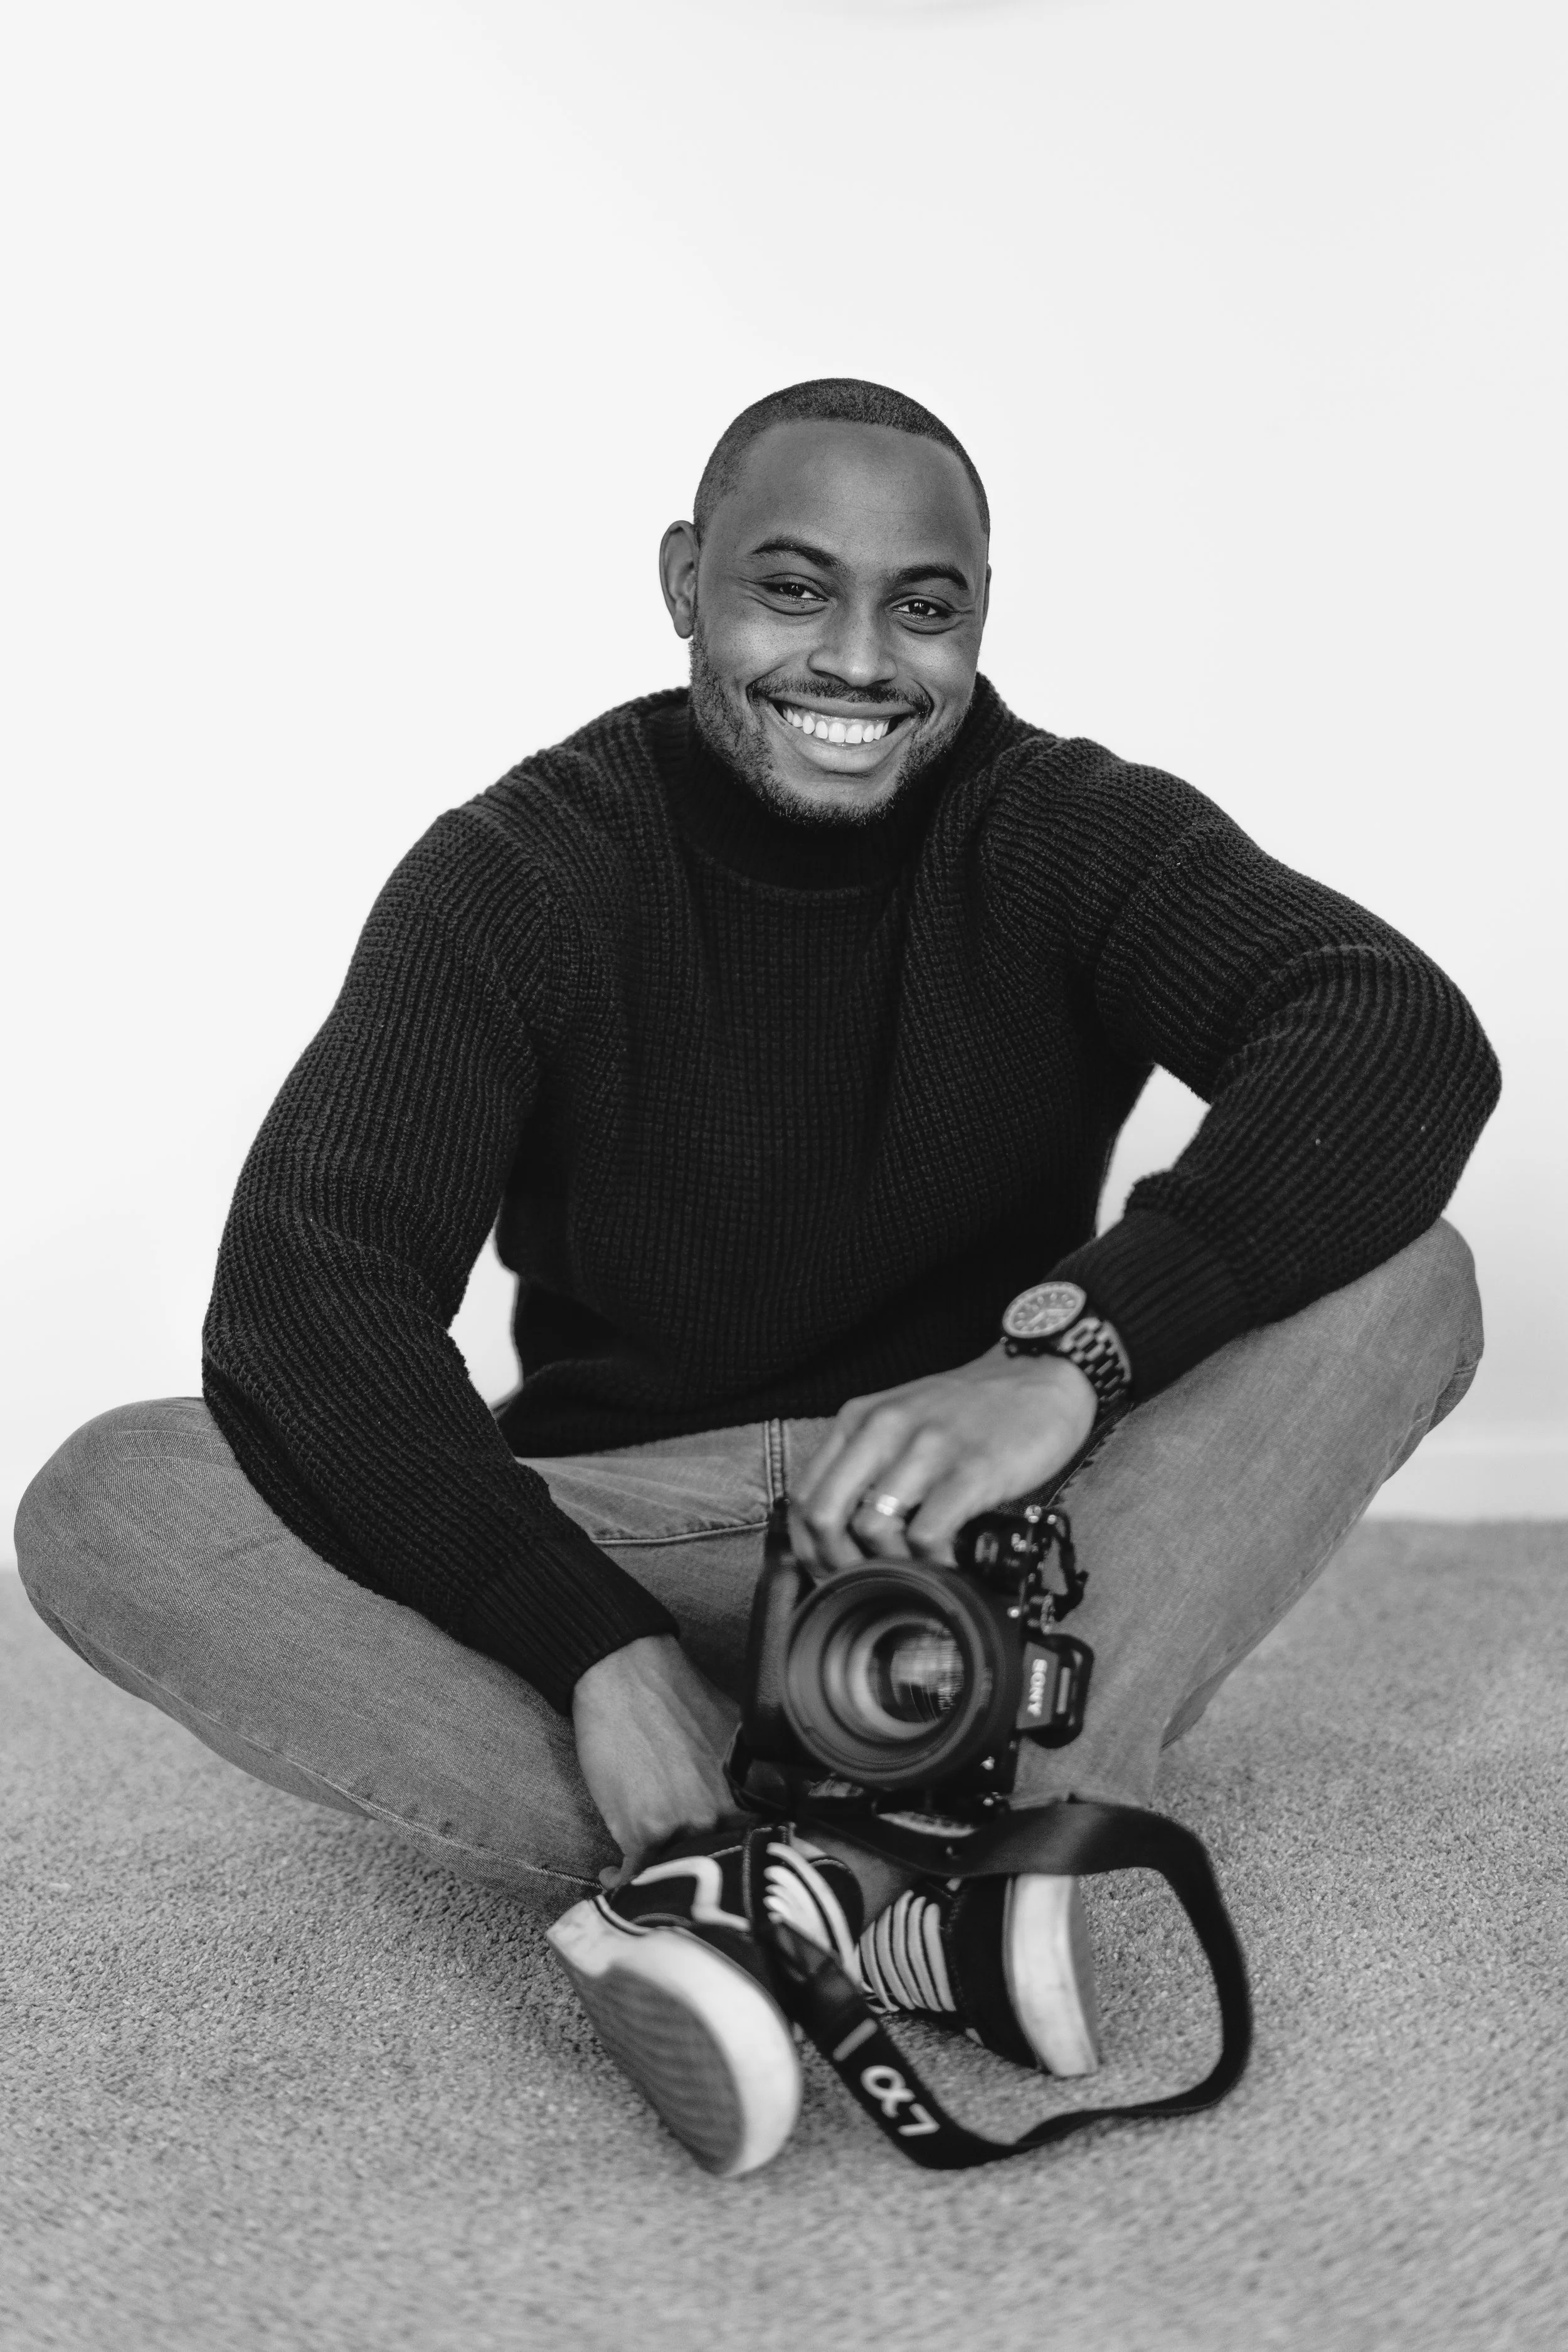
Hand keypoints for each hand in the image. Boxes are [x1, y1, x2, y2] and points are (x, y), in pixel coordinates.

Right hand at [572, 1634, 742, 1885]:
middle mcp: (721, 1815)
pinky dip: (620, 1880)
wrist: (627, 1678)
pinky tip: (610, 1875)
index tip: (726, 1865)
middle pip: (715, 1863)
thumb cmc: (678, 1698)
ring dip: (658, 1875)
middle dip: (697, 1868)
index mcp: (747, 1792)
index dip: (742, 1859)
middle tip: (679, 1870)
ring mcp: (682, 1827)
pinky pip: (634, 1875)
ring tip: (643, 1872)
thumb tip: (773, 1791)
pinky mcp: (641, 1832)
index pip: (757, 1845)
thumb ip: (755, 1770)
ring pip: (675, 1870)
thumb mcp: (737, 1730)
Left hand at [789, 1344, 1096, 1570]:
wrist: (1041, 1375)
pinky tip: (947, 1566)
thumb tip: (845, 1533)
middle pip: (823, 1514)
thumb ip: (870, 1464)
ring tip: (911, 1575)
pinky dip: (932, 1564)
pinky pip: (928, 1534)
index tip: (828, 1571)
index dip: (807, 1547)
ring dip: (888, 1567)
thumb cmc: (972, 1408)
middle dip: (835, 1564)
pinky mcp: (971, 1470)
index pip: (803, 1494)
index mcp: (859, 1419)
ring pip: (872, 1527)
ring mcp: (927, 1448)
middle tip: (863, 1586)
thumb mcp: (903, 1422)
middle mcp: (884, 1428)